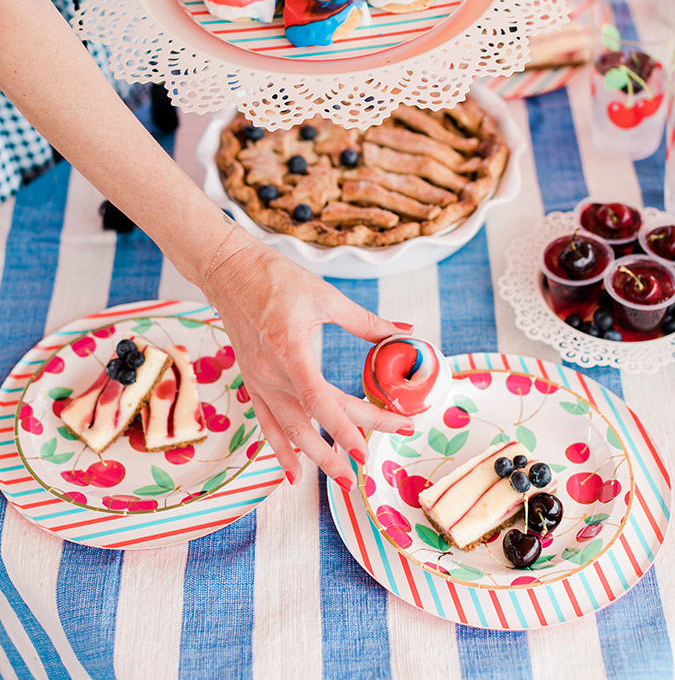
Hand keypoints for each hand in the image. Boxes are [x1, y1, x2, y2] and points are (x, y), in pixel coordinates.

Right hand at [205, 232, 414, 489]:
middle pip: (310, 420)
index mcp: (290, 349)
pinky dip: (281, 450)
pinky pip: (267, 423)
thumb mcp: (325, 296)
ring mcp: (258, 380)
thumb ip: (365, 322)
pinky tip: (294, 473)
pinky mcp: (252, 381)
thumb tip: (405, 333)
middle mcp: (270, 372)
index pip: (320, 400)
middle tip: (371, 462)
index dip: (344, 427)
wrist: (228, 270)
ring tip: (341, 480)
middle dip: (342, 445)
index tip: (368, 447)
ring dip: (314, 459)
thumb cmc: (276, 278)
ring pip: (288, 431)